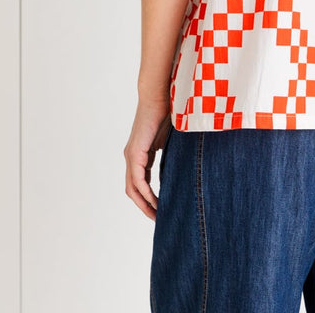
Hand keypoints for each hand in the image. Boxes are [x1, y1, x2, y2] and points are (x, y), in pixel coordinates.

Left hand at [123, 94, 172, 220]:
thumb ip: (171, 153)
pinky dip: (146, 193)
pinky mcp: (135, 152)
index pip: (140, 182)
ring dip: (144, 204)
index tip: (161, 208)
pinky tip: (156, 202)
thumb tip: (183, 166)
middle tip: (158, 218)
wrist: (159, 94)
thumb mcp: (171, 138)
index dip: (149, 197)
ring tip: (157, 215)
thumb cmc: (168, 111)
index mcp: (140, 153)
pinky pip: (138, 180)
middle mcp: (132, 156)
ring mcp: (131, 155)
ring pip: (133, 189)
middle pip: (133, 190)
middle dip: (145, 206)